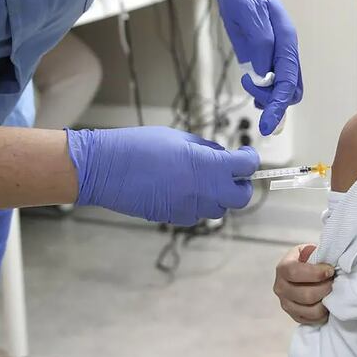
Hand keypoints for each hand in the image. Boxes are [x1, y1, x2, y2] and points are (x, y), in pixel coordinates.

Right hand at [66, 127, 258, 225]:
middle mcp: (205, 190)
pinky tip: (183, 190)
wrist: (105, 169)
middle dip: (240, 185)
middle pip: (241, 197)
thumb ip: (205, 148)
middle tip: (232, 173)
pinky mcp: (174, 218)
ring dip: (219, 196)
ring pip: (219, 209)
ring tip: (203, 180)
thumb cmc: (139, 146)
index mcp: (209, 165)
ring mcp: (190, 207)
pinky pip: (196, 214)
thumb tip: (220, 155)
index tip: (246, 155)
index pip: (247, 167)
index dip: (250, 159)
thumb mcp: (178, 138)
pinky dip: (197, 204)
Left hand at [209, 0, 302, 135]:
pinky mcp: (267, 57)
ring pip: (284, 89)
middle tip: (249, 89)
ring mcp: (278, 55)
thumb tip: (264, 73)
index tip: (267, 125)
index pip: (288, 82)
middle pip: (291, 90)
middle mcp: (287, 51)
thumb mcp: (248, 11)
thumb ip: (259, 41)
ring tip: (247, 85)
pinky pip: (273, 82)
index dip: (278, 105)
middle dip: (272, 101)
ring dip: (268, 98)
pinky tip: (253, 90)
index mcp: (287, 41)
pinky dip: (265, 93)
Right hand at [274, 244, 334, 324]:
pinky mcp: (295, 316)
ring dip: (326, 302)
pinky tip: (327, 302)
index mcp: (282, 268)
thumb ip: (317, 254)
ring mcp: (286, 304)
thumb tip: (329, 261)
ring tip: (332, 292)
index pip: (294, 272)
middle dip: (325, 288)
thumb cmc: (310, 259)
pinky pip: (313, 320)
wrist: (305, 271)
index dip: (315, 273)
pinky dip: (324, 313)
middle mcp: (280, 288)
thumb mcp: (311, 251)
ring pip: (311, 310)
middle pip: (305, 295)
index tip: (330, 270)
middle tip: (334, 282)